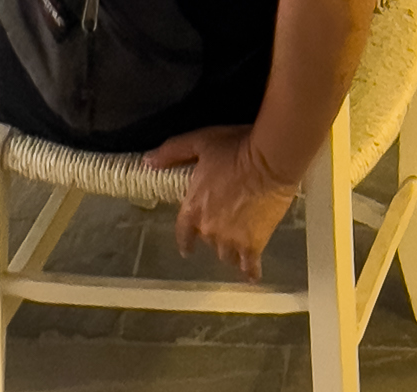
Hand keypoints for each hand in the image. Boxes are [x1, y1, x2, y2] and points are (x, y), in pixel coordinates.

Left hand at [145, 126, 299, 280]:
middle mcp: (208, 230)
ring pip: (226, 255)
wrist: (269, 162)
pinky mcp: (254, 245)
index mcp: (192, 208)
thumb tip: (147, 162)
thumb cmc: (233, 149)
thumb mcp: (199, 142)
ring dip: (229, 250)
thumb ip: (172, 153)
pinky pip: (249, 266)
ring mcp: (232, 241)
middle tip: (224, 223)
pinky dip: (249, 271)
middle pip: (207, 241)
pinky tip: (251, 274)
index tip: (187, 248)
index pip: (182, 232)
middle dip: (213, 234)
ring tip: (237, 243)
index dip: (185, 240)